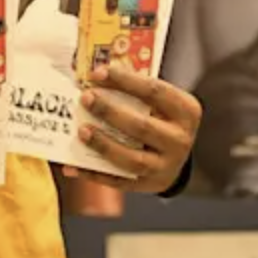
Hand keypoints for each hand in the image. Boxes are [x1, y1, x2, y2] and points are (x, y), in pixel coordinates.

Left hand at [63, 65, 201, 193]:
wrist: (175, 153)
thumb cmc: (158, 115)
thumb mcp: (156, 100)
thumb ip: (130, 90)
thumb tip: (90, 80)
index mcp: (185, 111)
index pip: (154, 91)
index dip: (124, 80)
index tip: (97, 72)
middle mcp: (180, 140)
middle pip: (142, 126)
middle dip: (110, 111)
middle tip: (85, 98)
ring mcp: (167, 167)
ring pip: (133, 159)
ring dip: (103, 145)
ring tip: (81, 130)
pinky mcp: (149, 185)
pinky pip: (118, 181)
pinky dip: (93, 174)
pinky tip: (72, 165)